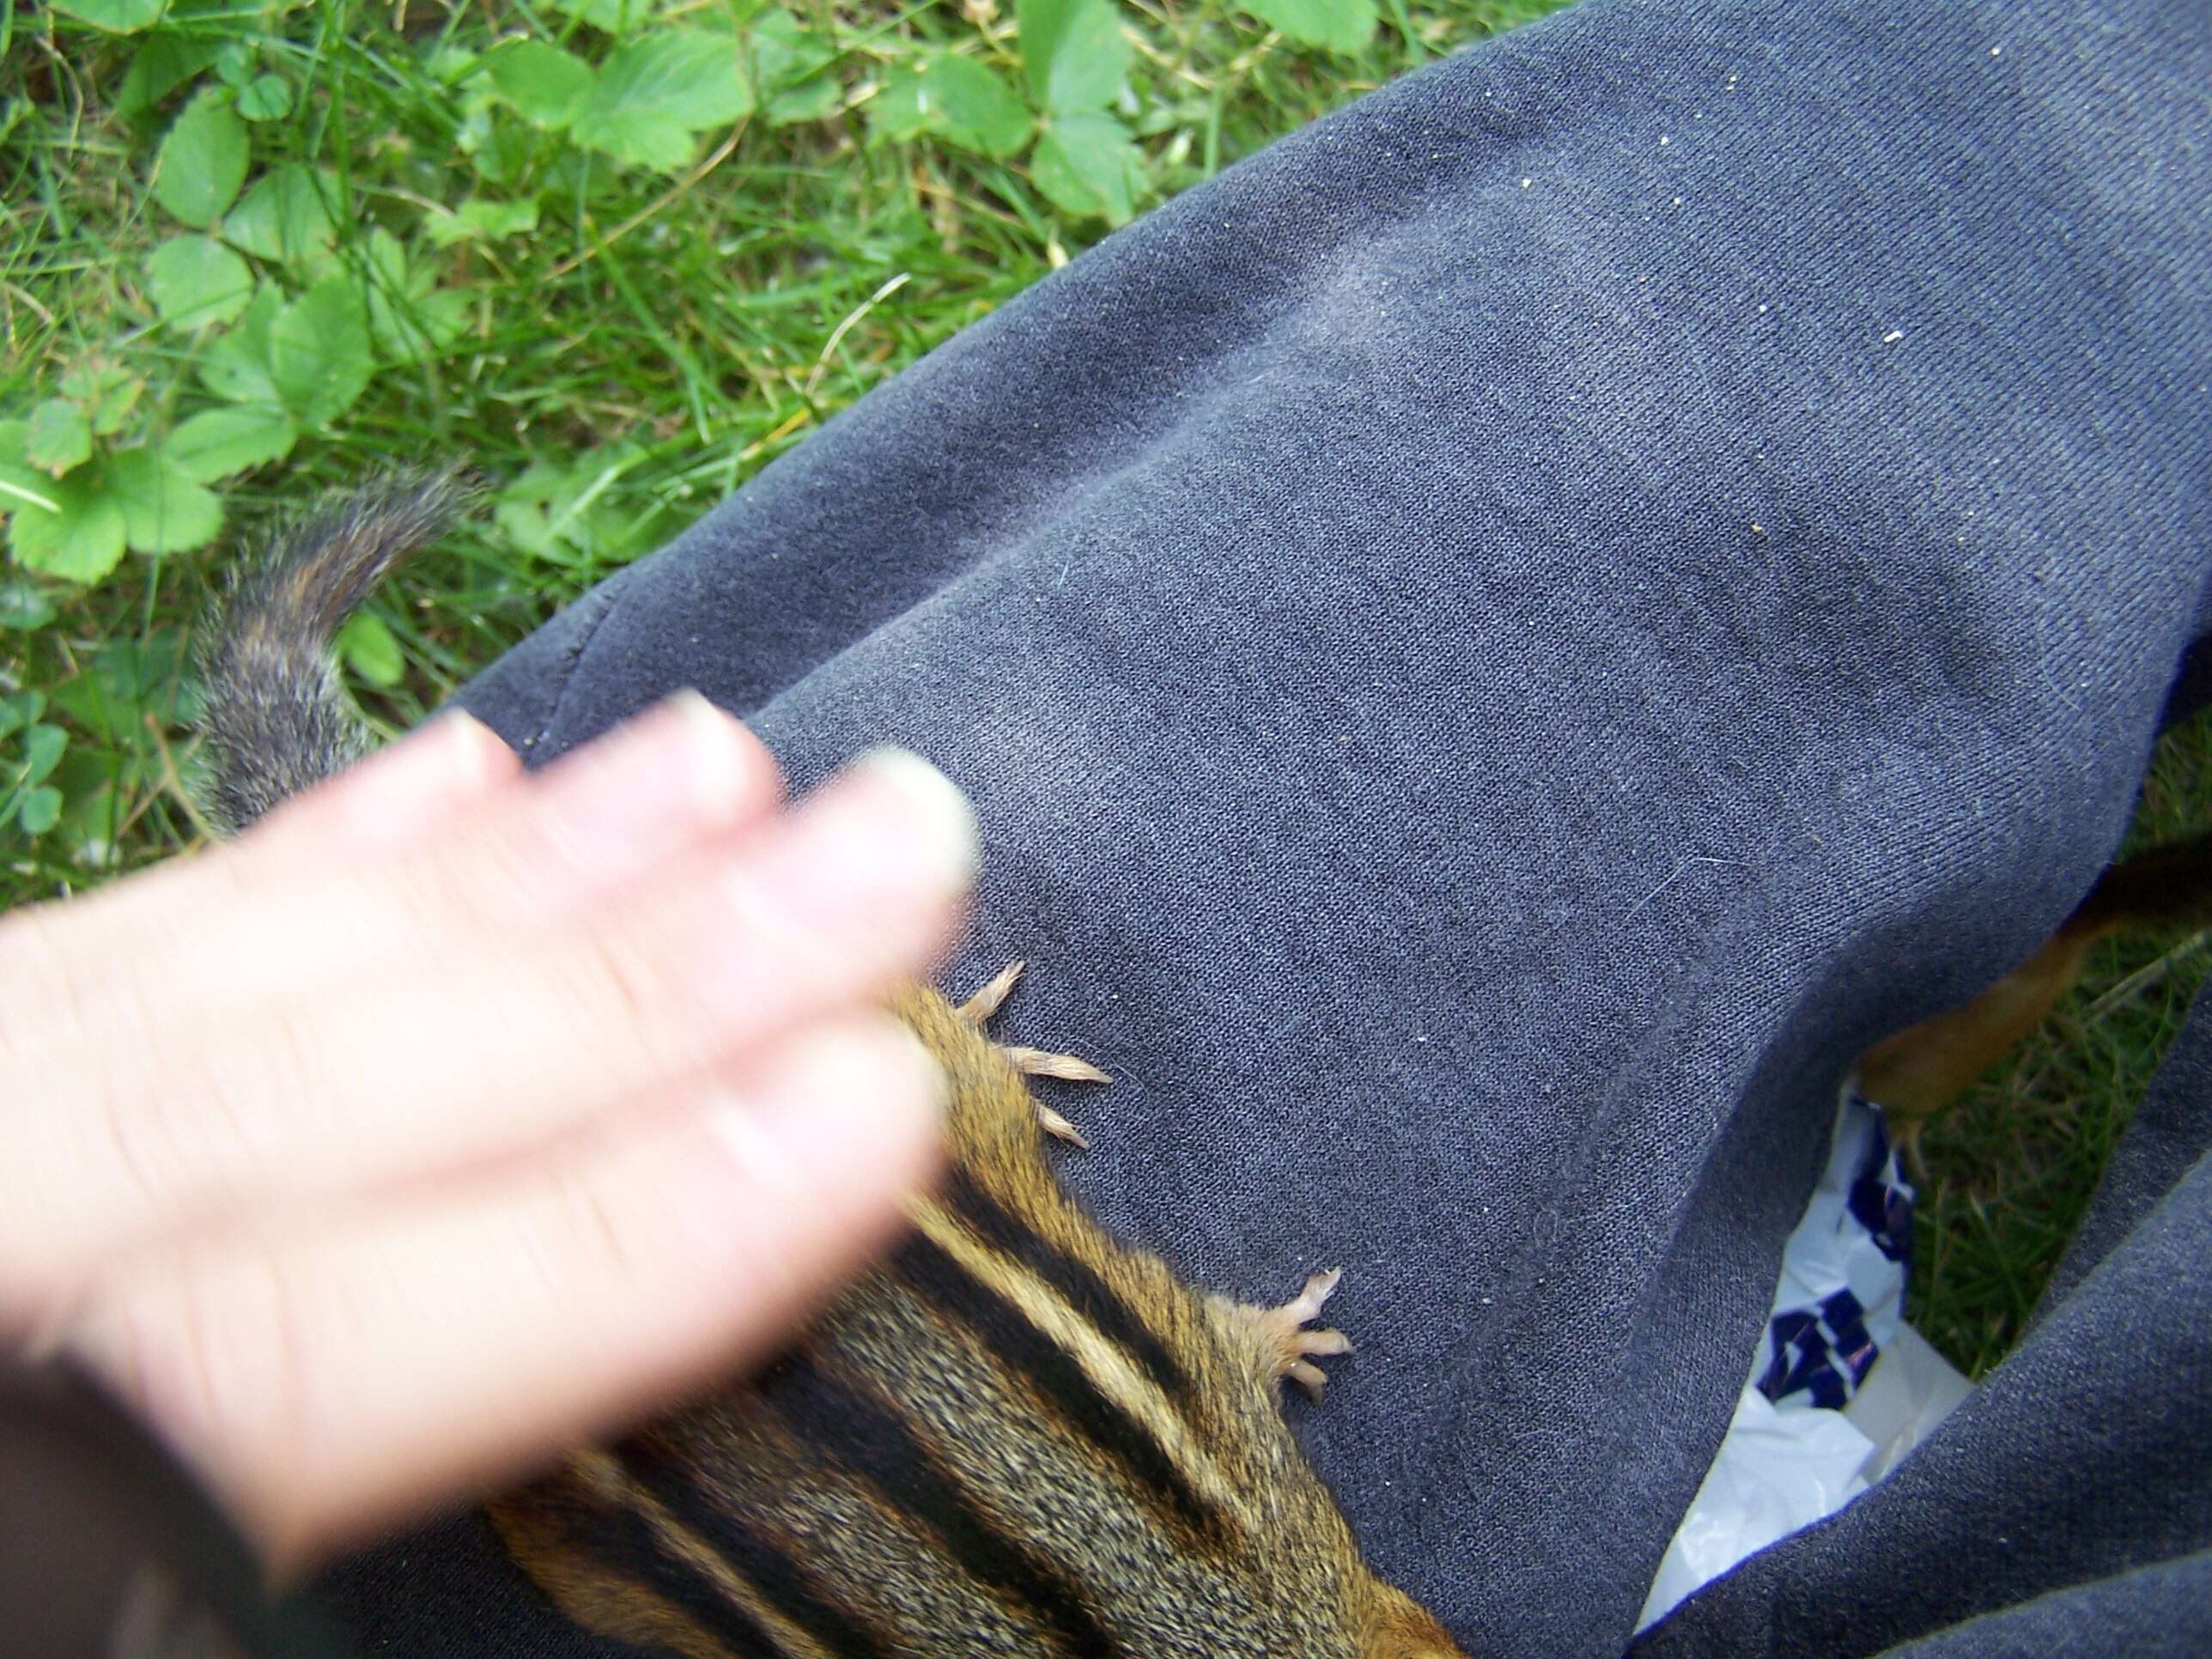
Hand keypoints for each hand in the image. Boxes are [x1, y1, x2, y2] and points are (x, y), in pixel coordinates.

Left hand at [0, 694, 970, 1570]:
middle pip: (283, 1104)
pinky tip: (454, 778)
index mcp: (3, 1480)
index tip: (882, 1106)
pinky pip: (83, 949)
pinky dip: (291, 864)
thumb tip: (654, 1268)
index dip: (610, 1239)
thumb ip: (294, 1488)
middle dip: (627, 980)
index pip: (295, 1352)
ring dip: (494, 878)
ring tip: (718, 767)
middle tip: (903, 841)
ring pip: (200, 985)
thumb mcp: (109, 1639)